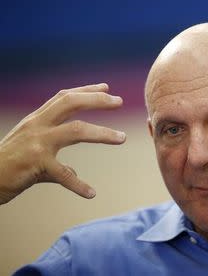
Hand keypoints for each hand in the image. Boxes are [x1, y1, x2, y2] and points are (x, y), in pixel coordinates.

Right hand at [0, 83, 125, 204]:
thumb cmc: (7, 164)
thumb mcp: (30, 149)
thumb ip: (54, 158)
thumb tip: (74, 173)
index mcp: (37, 119)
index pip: (64, 97)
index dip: (86, 90)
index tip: (106, 88)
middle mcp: (37, 125)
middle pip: (70, 103)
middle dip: (97, 100)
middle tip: (119, 102)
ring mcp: (37, 143)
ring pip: (76, 131)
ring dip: (102, 134)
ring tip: (123, 138)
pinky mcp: (35, 164)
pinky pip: (63, 174)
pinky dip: (78, 184)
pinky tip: (91, 193)